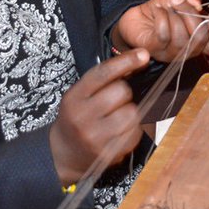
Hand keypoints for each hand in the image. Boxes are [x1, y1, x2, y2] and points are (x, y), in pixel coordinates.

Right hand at [48, 50, 150, 185]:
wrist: (64, 153)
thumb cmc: (78, 117)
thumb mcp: (81, 95)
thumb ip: (104, 78)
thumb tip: (138, 59)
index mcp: (74, 98)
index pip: (103, 74)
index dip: (126, 61)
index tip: (143, 54)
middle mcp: (82, 117)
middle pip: (121, 91)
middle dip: (124, 93)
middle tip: (115, 101)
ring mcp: (94, 137)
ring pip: (131, 113)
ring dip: (130, 112)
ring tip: (118, 117)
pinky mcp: (107, 154)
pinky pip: (134, 133)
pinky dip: (133, 130)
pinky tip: (120, 131)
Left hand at [113, 0, 208, 60]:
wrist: (135, 16)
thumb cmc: (160, 9)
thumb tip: (197, 2)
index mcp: (198, 39)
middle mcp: (187, 50)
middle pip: (199, 36)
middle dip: (189, 13)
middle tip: (178, 0)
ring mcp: (170, 53)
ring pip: (181, 35)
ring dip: (173, 14)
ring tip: (165, 5)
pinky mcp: (154, 50)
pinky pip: (163, 34)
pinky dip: (161, 16)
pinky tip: (157, 10)